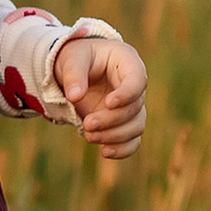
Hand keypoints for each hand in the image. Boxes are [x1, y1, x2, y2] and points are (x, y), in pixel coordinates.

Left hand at [54, 28, 148, 160]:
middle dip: (111, 119)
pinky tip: (105, 152)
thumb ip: (74, 74)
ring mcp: (131, 106)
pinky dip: (122, 149)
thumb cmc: (77, 58)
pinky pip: (132, 140)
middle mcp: (134, 85)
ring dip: (115, 136)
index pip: (138, 80)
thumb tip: (75, 96)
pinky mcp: (124, 123)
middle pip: (134, 108)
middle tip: (87, 123)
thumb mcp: (72, 59)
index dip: (127, 94)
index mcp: (127, 62)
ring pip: (136, 126)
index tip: (108, 103)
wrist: (74, 71)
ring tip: (88, 135)